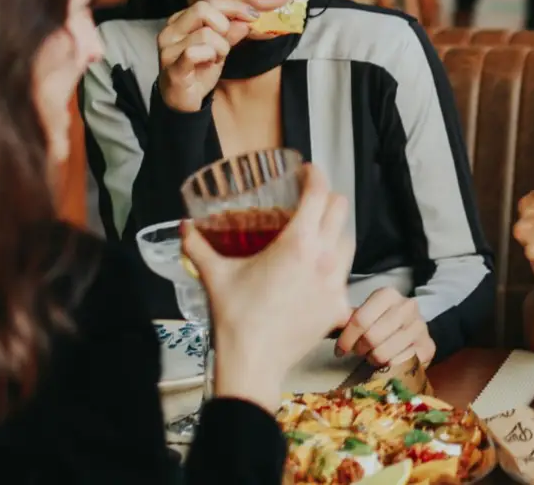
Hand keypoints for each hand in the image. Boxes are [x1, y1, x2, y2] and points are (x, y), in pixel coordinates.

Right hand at [157, 0, 258, 112]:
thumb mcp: (219, 48)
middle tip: (227, 44)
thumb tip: (246, 19)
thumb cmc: (198, 71)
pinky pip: (194, 53)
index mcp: (180, 21)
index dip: (234, 7)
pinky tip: (208, 65)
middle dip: (224, 25)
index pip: (209, 2)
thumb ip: (231, 32)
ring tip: (215, 59)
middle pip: (202, 9)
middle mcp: (171, 31)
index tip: (253, 15)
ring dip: (220, 48)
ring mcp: (168, 49)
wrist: (182, 101)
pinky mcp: (172, 67)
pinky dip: (209, 57)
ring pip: (205, 33)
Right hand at [182, 164, 354, 409]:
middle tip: (311, 199)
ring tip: (317, 232)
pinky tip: (318, 271)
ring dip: (336, 230)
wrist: (254, 362)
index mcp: (298, 243)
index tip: (308, 171)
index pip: (319, 194)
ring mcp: (335, 283)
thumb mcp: (214, 275)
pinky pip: (345, 276)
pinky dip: (335, 267)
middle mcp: (324, 259)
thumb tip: (185, 227)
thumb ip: (198, 246)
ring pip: (349, 241)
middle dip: (327, 199)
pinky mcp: (339, 306)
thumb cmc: (236, 318)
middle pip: (340, 211)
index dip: (316, 176)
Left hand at [335, 287, 435, 366]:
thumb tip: (324, 319)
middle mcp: (407, 307)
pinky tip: (387, 361)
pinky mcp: (428, 347)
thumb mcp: (365, 315)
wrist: (414, 334)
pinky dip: (388, 367)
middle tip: (358, 352)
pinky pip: (398, 364)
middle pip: (371, 337)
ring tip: (372, 356)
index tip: (340, 350)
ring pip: (383, 353)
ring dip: (372, 359)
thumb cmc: (382, 324)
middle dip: (359, 350)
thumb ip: (346, 318)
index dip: (346, 339)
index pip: (360, 319)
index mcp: (388, 295)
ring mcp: (420, 327)